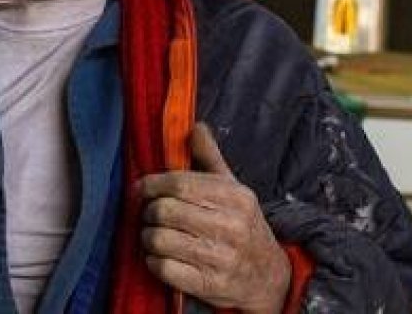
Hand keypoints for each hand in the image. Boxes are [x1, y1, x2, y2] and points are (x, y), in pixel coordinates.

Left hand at [140, 123, 290, 313]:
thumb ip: (210, 158)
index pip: (179, 183)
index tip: (141, 188)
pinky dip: (153, 261)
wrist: (269, 277)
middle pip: (166, 210)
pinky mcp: (209, 285)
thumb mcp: (235, 190)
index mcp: (236, 198)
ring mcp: (220, 258)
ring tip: (154, 235)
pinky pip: (163, 268)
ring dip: (148, 237)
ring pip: (160, 239)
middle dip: (149, 212)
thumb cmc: (243, 227)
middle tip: (150, 214)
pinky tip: (160, 256)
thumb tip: (195, 127)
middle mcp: (231, 227)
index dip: (152, 184)